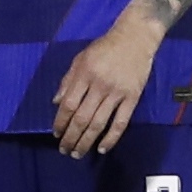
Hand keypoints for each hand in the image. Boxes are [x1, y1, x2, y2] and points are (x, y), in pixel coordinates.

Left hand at [51, 12, 164, 156]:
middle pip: (82, 118)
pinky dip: (111, 138)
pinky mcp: (132, 98)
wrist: (135, 38)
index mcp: (84, 74)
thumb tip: (56, 103)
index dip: (60, 122)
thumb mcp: (80, 58)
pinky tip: (102, 148)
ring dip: (86, 141)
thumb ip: (68, 80)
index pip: (69, 105)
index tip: (56, 134)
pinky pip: (121, 122)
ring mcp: (117, 93)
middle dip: (71, 137)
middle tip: (64, 150)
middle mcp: (99, 85)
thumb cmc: (105, 47)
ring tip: (78, 153)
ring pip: (99, 123)